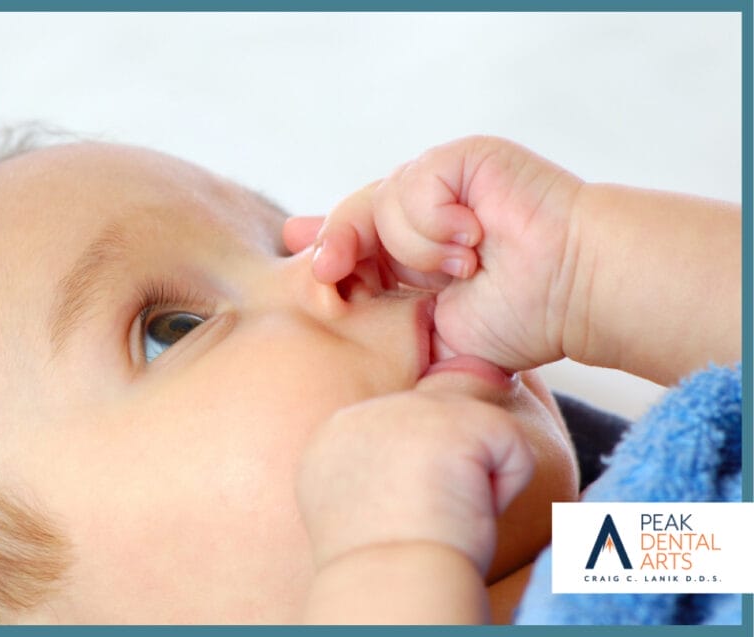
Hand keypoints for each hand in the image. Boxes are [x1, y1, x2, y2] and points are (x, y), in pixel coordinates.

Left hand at [284, 136, 583, 371]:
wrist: (573, 294)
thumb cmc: (518, 321)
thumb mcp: (432, 335)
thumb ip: (385, 329)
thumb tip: (346, 322)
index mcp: (413, 253)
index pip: (351, 240)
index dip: (325, 246)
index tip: (306, 264)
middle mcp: (424, 214)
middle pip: (351, 216)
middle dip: (336, 244)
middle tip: (330, 273)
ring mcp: (442, 183)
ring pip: (379, 204)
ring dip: (419, 249)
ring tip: (467, 267)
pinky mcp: (462, 158)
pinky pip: (412, 185)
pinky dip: (436, 222)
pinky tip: (475, 238)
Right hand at [296, 389, 534, 576]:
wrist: (387, 586)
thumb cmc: (382, 572)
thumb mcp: (361, 506)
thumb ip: (381, 467)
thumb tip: (429, 456)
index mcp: (334, 437)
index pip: (405, 436)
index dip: (418, 483)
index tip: (398, 525)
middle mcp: (365, 412)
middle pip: (441, 427)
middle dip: (446, 476)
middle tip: (420, 523)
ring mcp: (408, 409)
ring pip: (476, 434)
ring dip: (473, 483)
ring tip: (440, 518)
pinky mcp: (454, 418)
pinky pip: (511, 444)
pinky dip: (506, 489)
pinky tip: (465, 511)